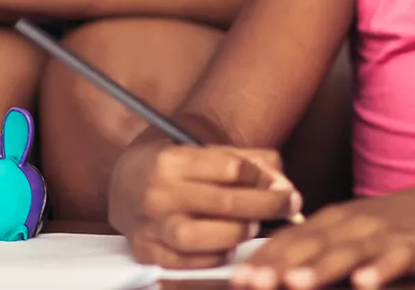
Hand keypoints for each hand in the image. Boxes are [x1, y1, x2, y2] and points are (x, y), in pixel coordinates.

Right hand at [115, 143, 301, 268]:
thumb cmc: (178, 167)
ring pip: (204, 238)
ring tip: (251, 226)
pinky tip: (227, 244)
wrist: (125, 184)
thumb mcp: (208, 152)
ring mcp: (150, 226)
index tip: (284, 186)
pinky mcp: (146, 251)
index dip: (265, 178)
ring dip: (238, 233)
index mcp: (171, 160)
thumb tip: (283, 186)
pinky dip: (216, 256)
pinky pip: (190, 263)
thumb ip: (250, 162)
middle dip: (267, 206)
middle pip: (225, 203)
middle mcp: (157, 193)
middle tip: (289, 206)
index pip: (233, 168)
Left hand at [233, 188, 414, 289]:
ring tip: (296, 284)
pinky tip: (366, 282)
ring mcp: (384, 234)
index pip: (289, 240)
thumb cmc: (394, 226)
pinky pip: (395, 258)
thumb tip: (272, 273)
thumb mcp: (351, 232)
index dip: (262, 260)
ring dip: (320, 268)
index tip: (237, 279)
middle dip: (278, 267)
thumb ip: (315, 249)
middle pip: (310, 246)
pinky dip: (379, 269)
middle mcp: (352, 224)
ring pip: (347, 252)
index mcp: (332, 222)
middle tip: (253, 284)